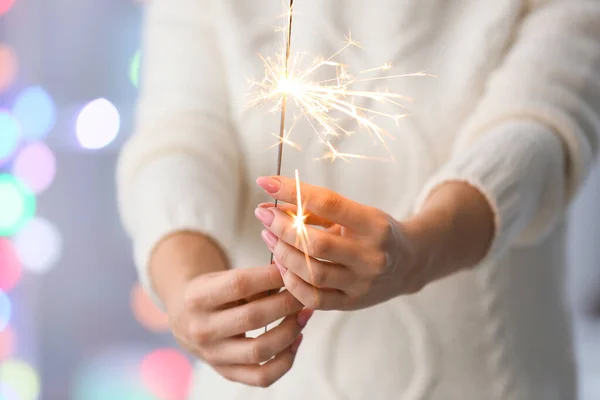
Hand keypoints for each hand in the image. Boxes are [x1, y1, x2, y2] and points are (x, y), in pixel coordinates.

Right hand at [150, 233, 313, 387]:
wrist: (184, 319)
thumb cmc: (212, 292)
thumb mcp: (222, 277)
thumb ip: (254, 279)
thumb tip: (292, 274)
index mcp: (197, 298)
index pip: (239, 284)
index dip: (271, 276)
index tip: (292, 269)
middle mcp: (202, 329)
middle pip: (253, 317)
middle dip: (287, 303)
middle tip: (305, 293)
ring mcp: (214, 355)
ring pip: (260, 350)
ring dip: (290, 331)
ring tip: (304, 314)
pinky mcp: (227, 373)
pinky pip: (262, 376)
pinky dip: (286, 361)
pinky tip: (295, 340)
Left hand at [254, 176, 493, 310]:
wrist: (410, 264)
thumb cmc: (375, 232)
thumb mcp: (356, 213)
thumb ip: (318, 211)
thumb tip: (273, 205)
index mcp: (374, 224)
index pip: (328, 203)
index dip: (293, 191)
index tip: (266, 182)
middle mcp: (371, 255)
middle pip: (315, 242)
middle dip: (282, 227)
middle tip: (264, 214)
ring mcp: (363, 283)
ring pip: (312, 271)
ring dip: (283, 253)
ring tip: (269, 237)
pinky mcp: (353, 303)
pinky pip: (314, 298)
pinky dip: (292, 282)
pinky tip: (282, 266)